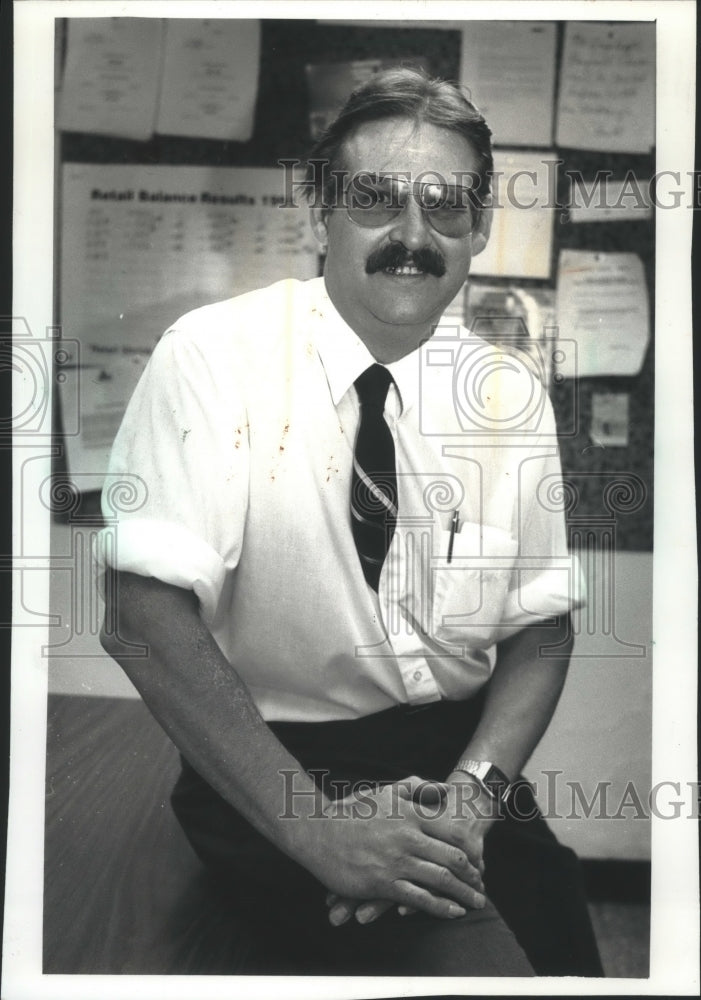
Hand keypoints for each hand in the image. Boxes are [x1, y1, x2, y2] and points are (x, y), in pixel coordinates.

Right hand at [306, 775, 486, 922]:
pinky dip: (440, 906)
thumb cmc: (352, 811)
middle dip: (473, 875)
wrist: (318, 832)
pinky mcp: (382, 883)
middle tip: (482, 886)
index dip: (470, 850)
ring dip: (464, 894)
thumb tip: (444, 788)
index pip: (452, 833)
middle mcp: (408, 837)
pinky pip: (419, 898)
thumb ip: (416, 787)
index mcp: (410, 815)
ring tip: (476, 903)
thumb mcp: (385, 791)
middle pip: (453, 858)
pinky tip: (453, 912)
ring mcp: (396, 861)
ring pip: (441, 880)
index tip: (478, 861)